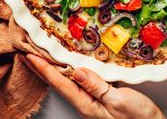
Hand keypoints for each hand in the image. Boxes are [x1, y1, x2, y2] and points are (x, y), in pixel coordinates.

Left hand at [21, 54, 164, 118]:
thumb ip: (97, 86)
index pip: (60, 83)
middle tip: (28, 54)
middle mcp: (86, 100)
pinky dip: (71, 68)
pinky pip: (81, 78)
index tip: (30, 56)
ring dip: (54, 67)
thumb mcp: (118, 100)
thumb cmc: (138, 118)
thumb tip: (77, 71)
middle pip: (58, 81)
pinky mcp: (101, 93)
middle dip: (42, 68)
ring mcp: (93, 97)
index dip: (44, 69)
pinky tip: (70, 64)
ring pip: (68, 79)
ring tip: (43, 56)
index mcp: (86, 103)